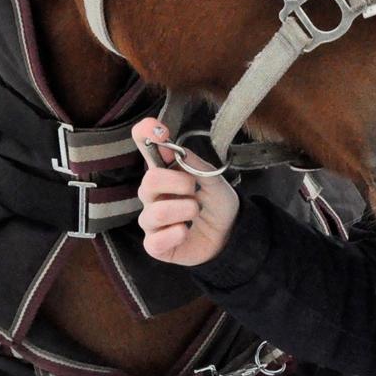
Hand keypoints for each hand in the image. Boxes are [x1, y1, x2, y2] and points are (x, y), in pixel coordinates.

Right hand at [131, 118, 239, 266]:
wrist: (230, 233)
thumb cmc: (216, 203)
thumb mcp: (212, 178)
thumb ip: (191, 162)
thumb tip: (167, 145)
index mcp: (165, 173)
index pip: (145, 149)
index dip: (145, 135)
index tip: (157, 129)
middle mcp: (152, 196)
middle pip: (149, 181)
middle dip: (178, 184)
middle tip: (194, 190)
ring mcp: (151, 221)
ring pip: (154, 213)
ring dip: (183, 210)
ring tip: (196, 211)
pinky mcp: (155, 246)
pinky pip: (154, 241)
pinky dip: (176, 234)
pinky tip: (186, 231)